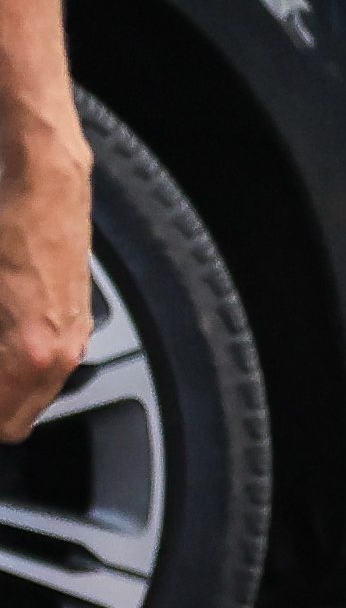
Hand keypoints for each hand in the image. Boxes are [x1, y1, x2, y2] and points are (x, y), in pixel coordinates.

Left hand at [0, 111, 91, 442]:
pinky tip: (1, 336)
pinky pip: (46, 365)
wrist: (43, 182)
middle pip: (17, 419)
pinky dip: (18, 363)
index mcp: (32, 354)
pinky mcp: (76, 316)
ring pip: (32, 393)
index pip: (4, 425)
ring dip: (3, 386)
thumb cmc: (6, 226)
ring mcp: (73, 335)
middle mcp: (61, 352)